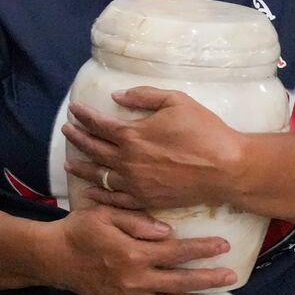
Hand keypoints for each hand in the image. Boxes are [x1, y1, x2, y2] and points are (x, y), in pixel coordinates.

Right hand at [46, 204, 236, 294]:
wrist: (52, 257)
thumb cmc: (79, 229)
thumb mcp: (106, 214)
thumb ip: (138, 221)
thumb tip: (168, 232)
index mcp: (133, 253)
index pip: (178, 251)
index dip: (203, 248)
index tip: (224, 245)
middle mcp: (134, 279)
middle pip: (182, 281)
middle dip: (210, 278)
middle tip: (232, 276)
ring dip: (193, 293)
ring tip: (211, 288)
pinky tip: (178, 294)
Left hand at [65, 87, 245, 210]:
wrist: (227, 168)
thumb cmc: (204, 131)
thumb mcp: (176, 101)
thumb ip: (144, 95)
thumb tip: (117, 96)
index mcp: (132, 135)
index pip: (98, 124)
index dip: (83, 116)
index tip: (73, 110)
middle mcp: (127, 160)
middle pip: (93, 148)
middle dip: (77, 138)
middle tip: (66, 131)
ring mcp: (135, 183)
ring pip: (99, 175)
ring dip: (81, 167)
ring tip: (69, 163)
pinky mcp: (146, 199)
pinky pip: (115, 198)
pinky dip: (99, 194)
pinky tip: (90, 191)